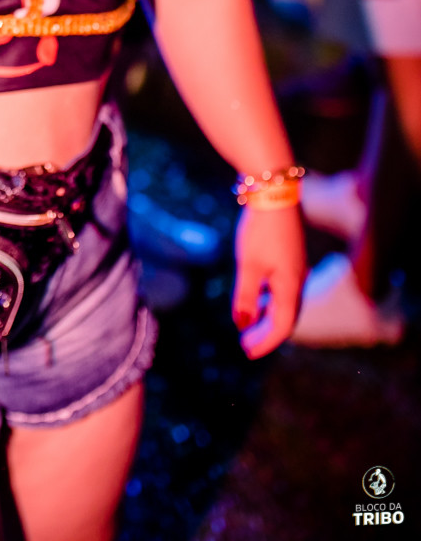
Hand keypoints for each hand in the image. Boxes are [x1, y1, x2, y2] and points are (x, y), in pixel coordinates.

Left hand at [232, 204, 305, 357]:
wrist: (274, 190)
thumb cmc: (261, 230)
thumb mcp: (248, 266)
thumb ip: (246, 297)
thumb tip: (242, 324)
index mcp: (291, 286)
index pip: (282, 326)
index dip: (265, 342)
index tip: (247, 352)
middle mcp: (299, 278)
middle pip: (287, 316)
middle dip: (266, 332)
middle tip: (246, 343)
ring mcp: (296, 265)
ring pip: (285, 300)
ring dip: (268, 314)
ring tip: (249, 321)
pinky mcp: (290, 252)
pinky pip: (283, 285)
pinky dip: (269, 296)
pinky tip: (255, 292)